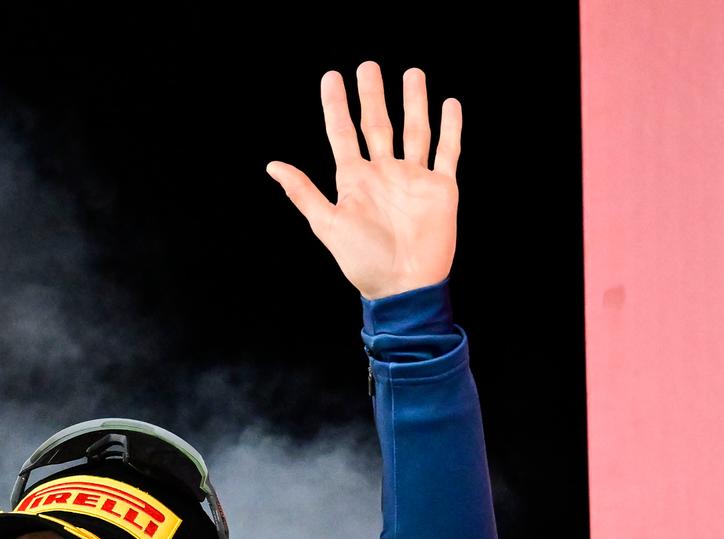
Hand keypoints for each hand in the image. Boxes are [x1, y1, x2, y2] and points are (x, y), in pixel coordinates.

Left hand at [264, 62, 460, 299]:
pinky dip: (451, 129)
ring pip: (415, 130)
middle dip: (373, 95)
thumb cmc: (364, 262)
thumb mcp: (328, 225)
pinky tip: (450, 104)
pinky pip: (447, 152)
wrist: (405, 286)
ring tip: (413, 73)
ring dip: (414, 102)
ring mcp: (413, 179)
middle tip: (368, 66)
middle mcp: (384, 174)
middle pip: (378, 124)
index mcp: (355, 180)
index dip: (335, 105)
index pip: (342, 133)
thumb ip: (303, 193)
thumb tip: (272, 166)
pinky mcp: (441, 189)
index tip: (331, 77)